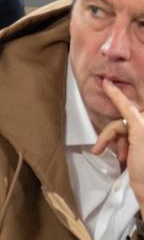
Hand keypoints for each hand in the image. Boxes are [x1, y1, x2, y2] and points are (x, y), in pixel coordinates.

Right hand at [92, 80, 143, 208]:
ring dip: (112, 141)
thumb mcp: (139, 133)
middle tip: (100, 146)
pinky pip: (122, 139)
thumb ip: (130, 112)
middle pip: (123, 120)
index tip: (105, 82)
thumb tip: (117, 93)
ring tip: (108, 155)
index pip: (130, 105)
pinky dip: (116, 147)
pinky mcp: (139, 147)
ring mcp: (142, 137)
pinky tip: (119, 157)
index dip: (118, 94)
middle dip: (111, 133)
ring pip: (120, 130)